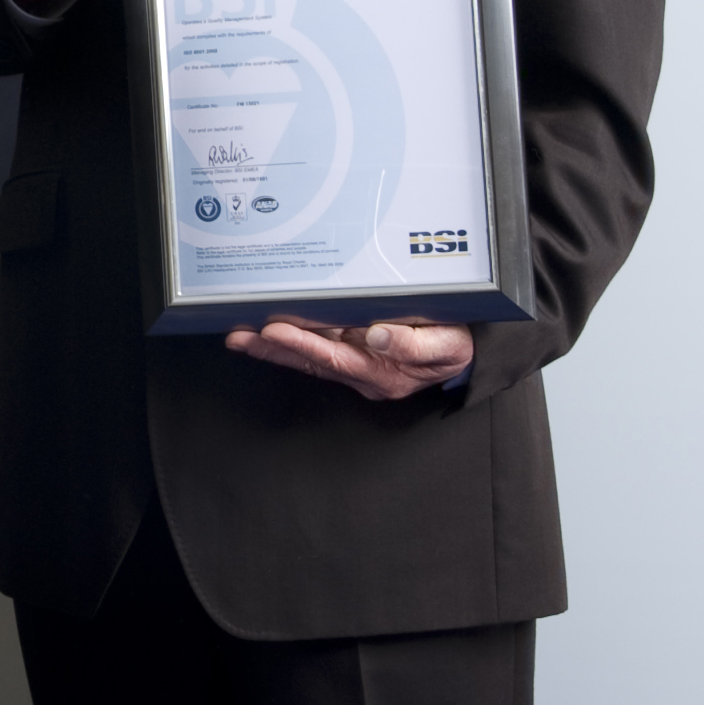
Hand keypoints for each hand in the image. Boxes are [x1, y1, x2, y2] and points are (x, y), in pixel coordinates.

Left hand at [228, 317, 474, 400]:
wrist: (463, 355)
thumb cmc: (454, 348)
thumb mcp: (444, 345)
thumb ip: (411, 343)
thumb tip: (377, 335)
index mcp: (382, 373)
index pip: (334, 358)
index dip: (303, 344)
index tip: (275, 331)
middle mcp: (362, 373)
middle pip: (310, 361)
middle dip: (272, 349)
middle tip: (240, 336)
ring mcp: (355, 365)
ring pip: (307, 357)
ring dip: (273, 347)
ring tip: (241, 336)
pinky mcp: (353, 353)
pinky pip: (316, 349)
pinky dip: (290, 342)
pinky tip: (266, 334)